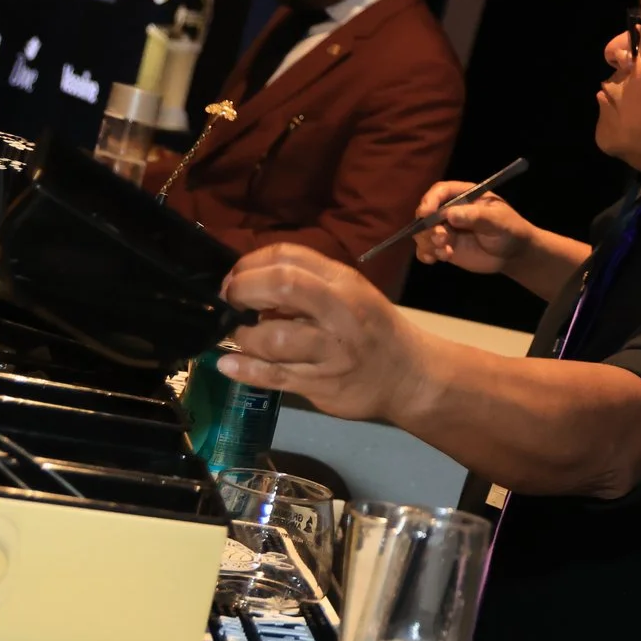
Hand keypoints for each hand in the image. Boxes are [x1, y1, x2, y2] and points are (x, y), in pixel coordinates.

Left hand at [218, 244, 428, 423]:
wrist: (412, 377)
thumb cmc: (375, 330)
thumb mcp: (351, 294)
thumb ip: (308, 285)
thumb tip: (251, 282)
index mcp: (344, 282)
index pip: (288, 256)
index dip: (250, 263)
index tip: (237, 277)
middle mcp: (340, 312)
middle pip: (282, 286)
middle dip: (243, 290)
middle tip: (231, 301)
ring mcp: (332, 351)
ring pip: (272, 338)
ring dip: (244, 335)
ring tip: (242, 336)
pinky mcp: (322, 384)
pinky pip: (274, 375)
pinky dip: (244, 368)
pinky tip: (227, 363)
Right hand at [413, 180, 534, 273]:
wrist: (514, 253)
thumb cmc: (510, 230)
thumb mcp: (499, 221)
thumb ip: (477, 216)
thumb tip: (451, 214)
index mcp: (464, 195)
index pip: (441, 191)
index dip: (430, 200)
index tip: (426, 213)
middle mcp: (450, 209)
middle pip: (426, 212)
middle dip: (428, 226)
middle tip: (442, 239)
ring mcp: (446, 228)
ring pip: (423, 232)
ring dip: (428, 242)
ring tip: (446, 253)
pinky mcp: (444, 245)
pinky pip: (426, 248)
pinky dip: (425, 253)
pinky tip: (433, 260)